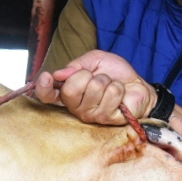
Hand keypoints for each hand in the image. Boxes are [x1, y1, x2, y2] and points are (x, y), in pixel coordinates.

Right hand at [34, 49, 154, 124]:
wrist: (137, 84)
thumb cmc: (115, 74)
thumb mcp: (95, 60)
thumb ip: (77, 64)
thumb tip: (60, 74)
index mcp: (69, 93)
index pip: (48, 96)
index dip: (44, 88)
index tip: (47, 77)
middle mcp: (76, 107)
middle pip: (70, 90)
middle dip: (86, 75)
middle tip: (97, 77)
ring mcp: (91, 115)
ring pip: (93, 89)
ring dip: (106, 81)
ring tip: (111, 85)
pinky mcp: (107, 119)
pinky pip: (110, 95)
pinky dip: (117, 88)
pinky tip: (119, 94)